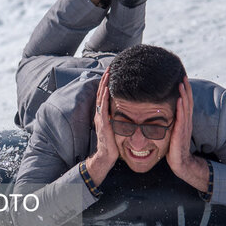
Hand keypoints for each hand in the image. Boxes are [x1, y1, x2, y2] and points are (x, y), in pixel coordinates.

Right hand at [86, 69, 118, 184]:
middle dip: (105, 80)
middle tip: (110, 67)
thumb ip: (118, 119)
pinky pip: (103, 107)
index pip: (104, 95)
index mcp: (103, 114)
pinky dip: (105, 97)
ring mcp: (100, 118)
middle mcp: (100, 114)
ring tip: (108, 73)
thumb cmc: (112, 145)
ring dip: (104, 84)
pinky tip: (108, 88)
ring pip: (101, 97)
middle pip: (101, 93)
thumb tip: (126, 112)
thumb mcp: (116, 128)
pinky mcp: (103, 123)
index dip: (107, 84)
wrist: (106, 157)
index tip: (111, 73)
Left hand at [167, 77, 208, 191]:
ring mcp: (185, 127)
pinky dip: (180, 108)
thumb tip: (163, 112)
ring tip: (181, 83)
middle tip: (183, 75)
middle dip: (185, 88)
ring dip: (184, 94)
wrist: (180, 162)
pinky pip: (181, 118)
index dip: (185, 90)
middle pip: (187, 101)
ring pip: (185, 107)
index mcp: (184, 120)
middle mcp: (186, 121)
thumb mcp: (173, 131)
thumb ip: (171, 122)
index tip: (182, 78)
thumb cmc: (175, 148)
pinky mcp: (181, 133)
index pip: (185, 102)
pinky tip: (179, 100)